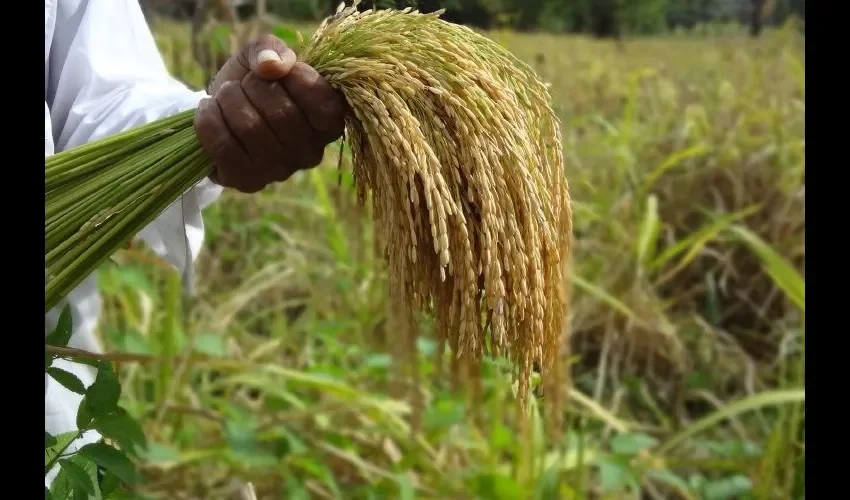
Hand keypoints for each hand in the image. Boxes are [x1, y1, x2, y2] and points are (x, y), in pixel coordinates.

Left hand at [194, 35, 345, 192]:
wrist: (220, 110)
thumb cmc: (252, 82)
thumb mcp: (264, 56)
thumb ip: (272, 49)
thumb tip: (271, 65)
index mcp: (328, 123)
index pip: (324, 103)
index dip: (296, 78)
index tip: (277, 71)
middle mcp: (311, 153)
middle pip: (282, 113)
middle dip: (253, 86)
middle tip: (244, 84)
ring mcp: (281, 171)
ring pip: (251, 128)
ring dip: (229, 100)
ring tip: (225, 95)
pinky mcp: (249, 183)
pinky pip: (225, 148)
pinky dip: (209, 121)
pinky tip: (208, 111)